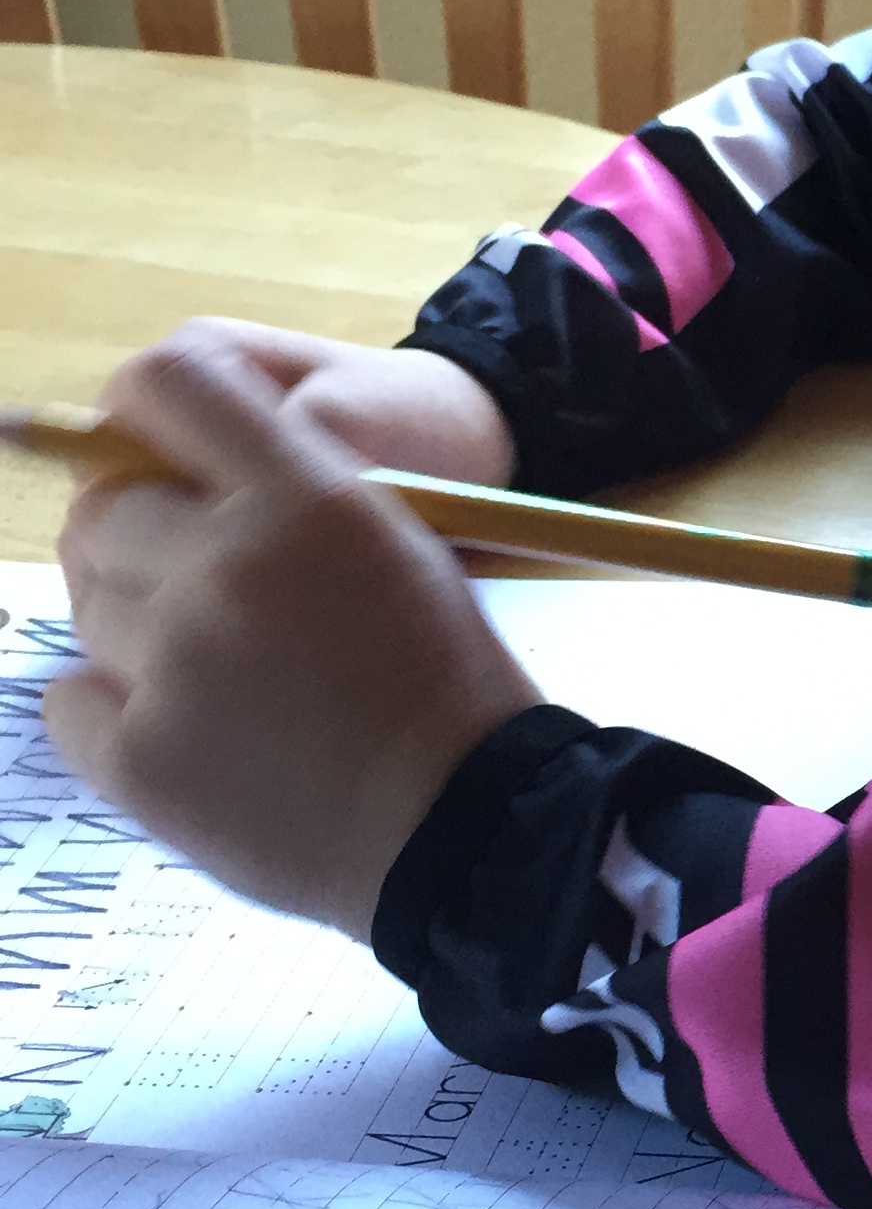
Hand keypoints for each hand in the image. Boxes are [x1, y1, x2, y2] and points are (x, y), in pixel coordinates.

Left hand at [47, 326, 541, 940]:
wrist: (467, 825)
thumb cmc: (440, 681)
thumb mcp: (393, 543)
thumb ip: (284, 491)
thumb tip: (159, 468)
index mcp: (306, 499)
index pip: (170, 383)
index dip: (145, 412)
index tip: (154, 452)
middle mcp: (227, 567)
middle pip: (102, 508)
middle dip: (137, 540)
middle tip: (200, 594)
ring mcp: (175, 664)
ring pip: (86, 608)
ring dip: (137, 632)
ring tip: (222, 678)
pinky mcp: (139, 756)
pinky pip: (68, 700)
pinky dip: (112, 712)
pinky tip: (191, 728)